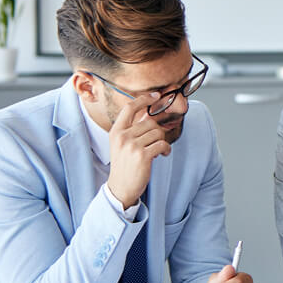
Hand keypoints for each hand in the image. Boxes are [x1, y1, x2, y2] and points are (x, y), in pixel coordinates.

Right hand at [107, 92, 171, 208]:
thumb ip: (132, 130)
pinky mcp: (143, 155)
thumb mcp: (121, 144)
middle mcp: (122, 136)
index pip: (129, 108)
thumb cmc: (124, 165)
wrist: (120, 187)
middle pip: (150, 122)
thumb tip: (149, 116)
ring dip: (162, 141)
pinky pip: (162, 144)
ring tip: (158, 150)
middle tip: (156, 142)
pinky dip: (166, 149)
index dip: (144, 99)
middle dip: (157, 132)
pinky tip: (162, 155)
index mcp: (116, 131)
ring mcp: (132, 146)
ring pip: (158, 133)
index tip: (155, 95)